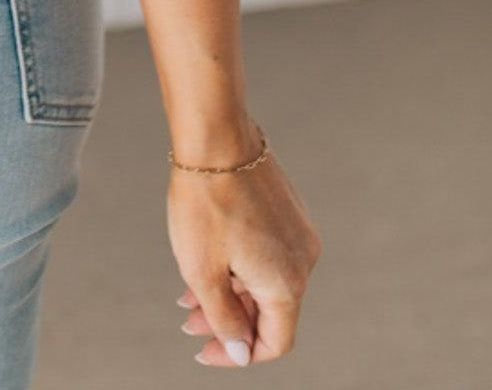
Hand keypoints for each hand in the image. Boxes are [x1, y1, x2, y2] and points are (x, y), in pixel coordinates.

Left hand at [168, 131, 321, 365]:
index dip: (238, 354)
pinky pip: (268, 254)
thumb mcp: (203, 272)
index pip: (275, 342)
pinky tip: (209, 259)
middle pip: (268, 312)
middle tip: (188, 320)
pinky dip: (239, 266)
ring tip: (190, 292)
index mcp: (287, 283)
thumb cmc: (206, 202)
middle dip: (227, 322)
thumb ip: (224, 320)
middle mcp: (303, 261)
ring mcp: (298, 233)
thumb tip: (240, 352)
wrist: (216, 136)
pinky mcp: (289, 212)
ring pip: (265, 282)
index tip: (205, 350)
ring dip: (230, 293)